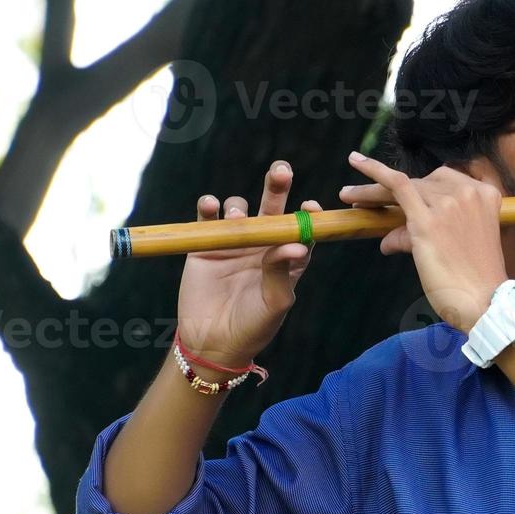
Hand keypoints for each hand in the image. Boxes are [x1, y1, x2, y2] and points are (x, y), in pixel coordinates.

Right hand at [175, 160, 320, 368]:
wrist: (212, 342)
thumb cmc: (253, 326)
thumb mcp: (274, 303)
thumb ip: (282, 271)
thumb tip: (298, 243)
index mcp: (286, 259)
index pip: (300, 229)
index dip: (306, 215)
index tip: (309, 206)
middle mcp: (262, 246)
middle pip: (272, 208)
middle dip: (276, 187)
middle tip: (281, 171)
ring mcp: (234, 243)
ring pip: (239, 210)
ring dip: (239, 208)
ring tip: (236, 220)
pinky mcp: (205, 245)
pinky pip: (207, 218)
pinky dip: (208, 207)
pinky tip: (210, 205)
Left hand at [339, 151, 507, 331]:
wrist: (486, 303)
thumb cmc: (474, 282)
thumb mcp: (459, 246)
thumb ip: (427, 232)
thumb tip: (390, 238)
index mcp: (485, 195)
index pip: (444, 182)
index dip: (418, 187)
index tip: (396, 195)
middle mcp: (469, 193)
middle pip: (421, 182)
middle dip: (391, 191)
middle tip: (361, 198)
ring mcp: (448, 204)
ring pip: (403, 186)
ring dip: (373, 192)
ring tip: (348, 196)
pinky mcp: (427, 220)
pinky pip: (396, 185)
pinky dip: (374, 172)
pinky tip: (356, 161)